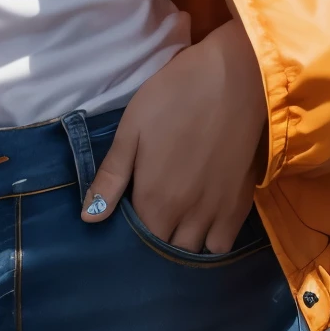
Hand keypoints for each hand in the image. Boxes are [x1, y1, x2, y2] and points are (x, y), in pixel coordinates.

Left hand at [82, 19, 267, 253]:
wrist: (236, 79)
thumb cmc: (175, 96)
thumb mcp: (132, 129)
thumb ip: (112, 176)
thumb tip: (88, 218)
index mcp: (154, 199)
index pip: (137, 240)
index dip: (129, 232)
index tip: (127, 213)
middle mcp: (186, 216)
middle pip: (166, 249)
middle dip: (155, 239)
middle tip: (150, 212)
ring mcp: (216, 213)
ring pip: (194, 251)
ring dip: (181, 243)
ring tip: (174, 219)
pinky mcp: (241, 204)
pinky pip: (223, 243)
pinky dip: (211, 240)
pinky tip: (202, 218)